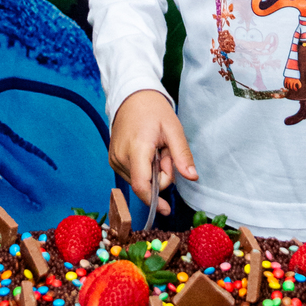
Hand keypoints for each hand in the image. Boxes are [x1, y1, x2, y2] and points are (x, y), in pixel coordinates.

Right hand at [109, 89, 197, 215]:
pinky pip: (133, 175)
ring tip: (155, 148)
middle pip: (145, 183)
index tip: (167, 210)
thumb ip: (182, 154)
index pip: (142, 185)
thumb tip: (192, 177)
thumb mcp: (173, 129)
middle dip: (161, 174)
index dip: (155, 200)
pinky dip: (144, 168)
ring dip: (153, 171)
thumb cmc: (154, 110)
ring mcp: (114, 159)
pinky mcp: (113, 160)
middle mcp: (121, 157)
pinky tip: (146, 151)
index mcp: (136, 148)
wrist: (131, 96)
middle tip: (166, 152)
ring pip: (140, 180)